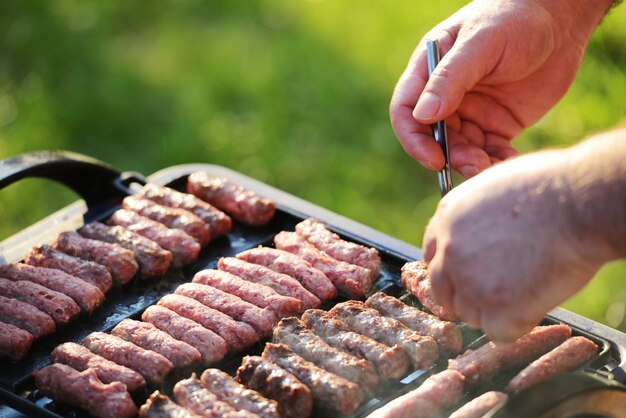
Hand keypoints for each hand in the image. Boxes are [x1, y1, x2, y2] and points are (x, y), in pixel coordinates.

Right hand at [390, 0, 611, 177]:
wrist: (561, 20)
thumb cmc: (515, 17)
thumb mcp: (481, 43)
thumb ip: (450, 78)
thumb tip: (422, 115)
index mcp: (430, 71)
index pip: (406, 110)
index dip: (414, 138)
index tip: (433, 158)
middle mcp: (446, 96)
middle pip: (434, 137)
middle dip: (450, 155)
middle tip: (474, 165)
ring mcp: (471, 112)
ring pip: (461, 149)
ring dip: (473, 163)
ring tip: (492, 168)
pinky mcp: (497, 124)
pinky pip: (490, 152)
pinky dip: (497, 162)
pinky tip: (512, 161)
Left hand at [422, 148, 611, 341]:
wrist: (580, 202)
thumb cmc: (551, 186)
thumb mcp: (494, 186)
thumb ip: (474, 215)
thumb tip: (478, 232)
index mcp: (447, 217)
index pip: (431, 255)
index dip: (452, 268)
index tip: (468, 274)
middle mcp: (449, 249)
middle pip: (442, 289)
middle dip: (465, 295)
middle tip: (495, 294)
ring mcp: (469, 279)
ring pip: (469, 314)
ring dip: (493, 311)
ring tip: (525, 291)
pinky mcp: (496, 306)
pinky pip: (496, 333)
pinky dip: (516, 326)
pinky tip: (533, 307)